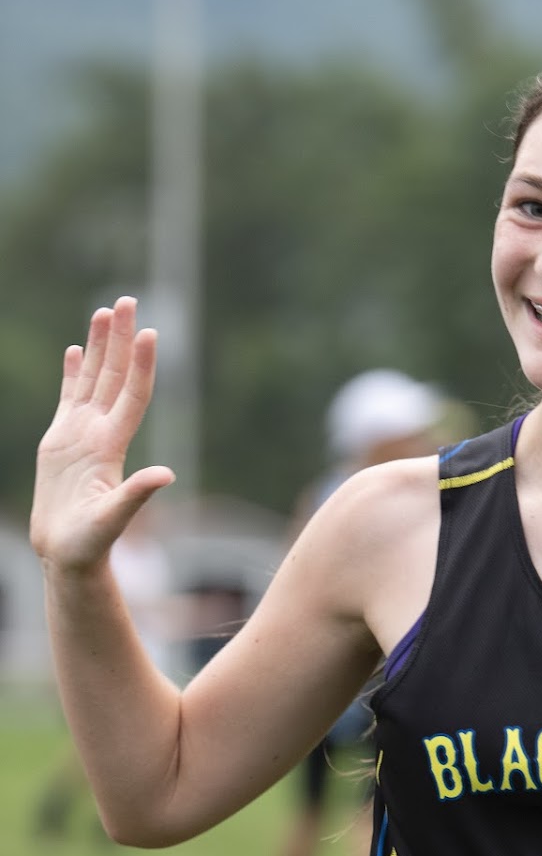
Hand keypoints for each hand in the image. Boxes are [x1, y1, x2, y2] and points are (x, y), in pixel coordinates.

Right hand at [30, 296, 174, 569]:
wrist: (68, 554)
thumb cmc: (90, 543)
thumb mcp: (113, 519)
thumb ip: (137, 496)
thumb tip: (165, 475)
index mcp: (112, 446)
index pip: (133, 395)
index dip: (141, 365)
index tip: (150, 332)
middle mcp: (100, 433)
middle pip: (114, 376)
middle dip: (120, 339)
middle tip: (126, 300)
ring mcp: (81, 435)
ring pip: (93, 380)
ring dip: (100, 346)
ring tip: (105, 311)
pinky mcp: (61, 441)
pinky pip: (70, 398)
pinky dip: (74, 373)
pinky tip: (78, 350)